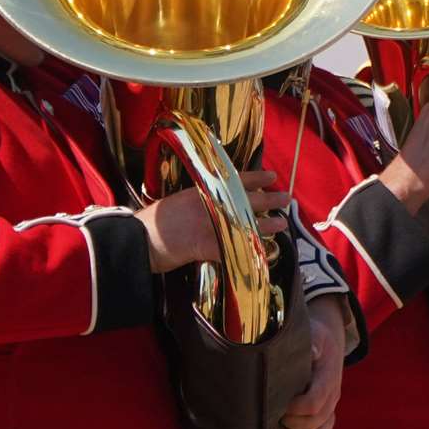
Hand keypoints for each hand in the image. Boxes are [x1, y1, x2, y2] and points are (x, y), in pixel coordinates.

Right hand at [135, 169, 288, 272]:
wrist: (142, 240)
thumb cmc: (155, 220)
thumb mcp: (178, 200)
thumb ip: (199, 199)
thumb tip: (218, 200)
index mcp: (202, 191)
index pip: (235, 180)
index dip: (257, 178)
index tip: (272, 176)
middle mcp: (211, 206)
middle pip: (248, 201)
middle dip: (269, 201)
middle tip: (286, 198)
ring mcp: (212, 227)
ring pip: (248, 225)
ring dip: (267, 225)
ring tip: (282, 223)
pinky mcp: (210, 248)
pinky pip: (237, 250)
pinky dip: (250, 252)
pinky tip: (263, 252)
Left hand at [277, 295, 345, 428]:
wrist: (328, 341)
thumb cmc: (315, 336)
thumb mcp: (314, 333)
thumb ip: (311, 342)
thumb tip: (311, 350)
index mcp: (327, 377)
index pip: (314, 402)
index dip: (296, 409)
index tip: (280, 405)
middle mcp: (332, 394)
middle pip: (317, 421)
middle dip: (294, 425)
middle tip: (274, 419)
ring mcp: (330, 406)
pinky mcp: (325, 413)